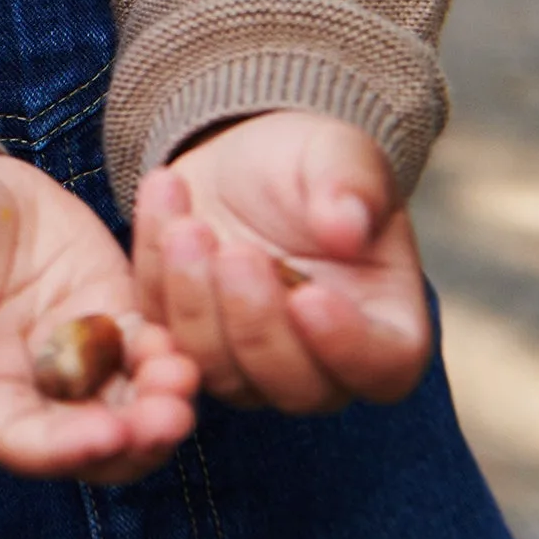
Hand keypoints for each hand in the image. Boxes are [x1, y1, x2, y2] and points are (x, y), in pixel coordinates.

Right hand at [0, 149, 197, 481]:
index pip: (24, 440)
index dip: (65, 447)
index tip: (106, 433)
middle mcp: (35, 389)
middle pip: (94, 441)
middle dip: (135, 437)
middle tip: (172, 413)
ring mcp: (80, 356)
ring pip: (132, 402)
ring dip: (163, 399)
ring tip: (185, 373)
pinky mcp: (113, 312)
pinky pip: (150, 342)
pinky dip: (172, 345)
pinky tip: (189, 327)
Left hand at [134, 112, 431, 413]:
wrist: (249, 158)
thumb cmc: (311, 163)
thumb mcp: (340, 154)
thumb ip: (352, 187)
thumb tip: (348, 228)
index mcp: (384, 325)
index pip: (381, 366)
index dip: (345, 346)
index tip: (308, 297)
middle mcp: (320, 362)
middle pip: (291, 385)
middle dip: (254, 320)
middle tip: (232, 250)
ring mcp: (249, 362)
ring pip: (218, 369)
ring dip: (193, 299)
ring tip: (185, 224)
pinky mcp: (188, 339)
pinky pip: (161, 328)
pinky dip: (154, 269)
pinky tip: (162, 199)